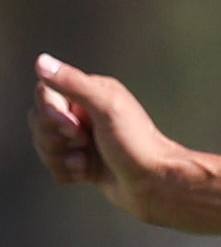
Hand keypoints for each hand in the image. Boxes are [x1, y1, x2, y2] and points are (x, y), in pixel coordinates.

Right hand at [29, 55, 183, 219]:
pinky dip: (67, 172)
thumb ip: (73, 84)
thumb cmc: (136, 144)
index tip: (75, 127)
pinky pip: (54, 165)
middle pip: (39, 120)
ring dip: (60, 157)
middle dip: (54, 138)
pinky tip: (86, 174)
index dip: (52, 115)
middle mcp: (86, 112)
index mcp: (91, 92)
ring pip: (44, 144)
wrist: (156, 185)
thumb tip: (41, 61)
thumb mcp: (106, 108)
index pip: (45, 95)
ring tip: (85, 162)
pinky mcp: (84, 161)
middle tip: (83, 143)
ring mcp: (84, 138)